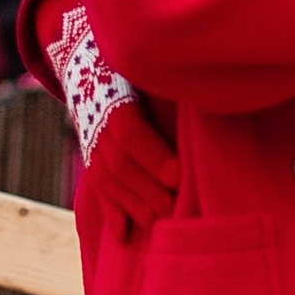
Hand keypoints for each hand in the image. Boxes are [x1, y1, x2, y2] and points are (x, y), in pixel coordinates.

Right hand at [47, 0, 178, 239]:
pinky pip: (99, 190)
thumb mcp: (144, 61)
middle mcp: (96, 124)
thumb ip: (168, 72)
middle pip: (120, 164)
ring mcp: (90, 145)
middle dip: (147, 189)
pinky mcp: (91, 160)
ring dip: (133, 204)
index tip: (177, 175)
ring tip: (159, 221)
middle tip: (175, 207)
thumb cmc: (135, 60)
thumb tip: (207, 76)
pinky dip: (112, 213)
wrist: (86, 58)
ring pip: (109, 181)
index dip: (151, 156)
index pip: (129, 134)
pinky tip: (125, 236)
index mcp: (112, 97)